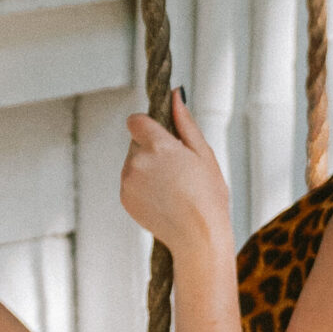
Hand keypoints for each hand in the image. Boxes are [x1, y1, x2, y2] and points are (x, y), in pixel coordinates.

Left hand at [120, 89, 228, 255]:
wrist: (198, 237)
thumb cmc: (208, 196)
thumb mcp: (203, 154)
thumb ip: (185, 122)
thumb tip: (176, 94)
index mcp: (157, 145)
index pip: (135, 121)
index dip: (148, 126)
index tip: (163, 137)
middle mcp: (137, 161)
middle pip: (136, 142)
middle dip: (152, 149)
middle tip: (177, 168)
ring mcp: (128, 181)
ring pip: (133, 162)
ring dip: (147, 168)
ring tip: (172, 187)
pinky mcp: (124, 198)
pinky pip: (130, 181)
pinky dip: (142, 186)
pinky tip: (163, 198)